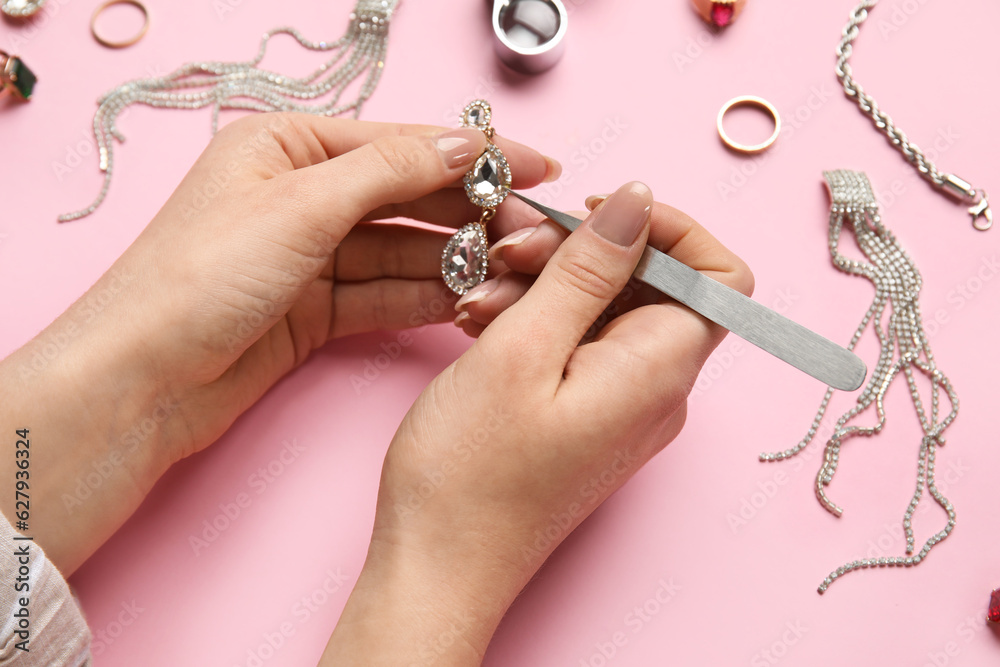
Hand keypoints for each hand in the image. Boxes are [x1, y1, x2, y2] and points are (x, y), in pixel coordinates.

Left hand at [0, 113, 555, 573]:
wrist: (141, 381)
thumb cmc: (196, 278)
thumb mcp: (303, 206)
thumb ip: (392, 171)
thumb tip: (466, 144)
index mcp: (287, 145)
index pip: (402, 143)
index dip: (475, 156)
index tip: (537, 168)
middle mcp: (301, 195)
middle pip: (408, 198)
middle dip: (470, 216)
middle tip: (530, 234)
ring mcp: (310, 256)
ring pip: (402, 252)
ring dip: (454, 262)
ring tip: (509, 273)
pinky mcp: (315, 310)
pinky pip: (385, 295)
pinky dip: (424, 299)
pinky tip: (468, 301)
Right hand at [323, 182, 753, 663]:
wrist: (438, 567)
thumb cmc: (471, 475)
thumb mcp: (522, 349)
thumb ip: (587, 269)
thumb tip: (639, 202)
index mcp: (658, 370)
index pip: (717, 273)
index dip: (667, 227)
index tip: (596, 213)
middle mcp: (655, 389)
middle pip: (651, 282)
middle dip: (579, 252)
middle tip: (506, 254)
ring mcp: (621, 405)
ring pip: (604, 309)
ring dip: (544, 286)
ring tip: (477, 300)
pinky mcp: (586, 416)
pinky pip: (578, 344)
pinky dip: (535, 320)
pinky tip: (481, 323)